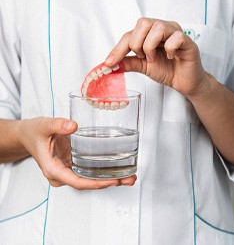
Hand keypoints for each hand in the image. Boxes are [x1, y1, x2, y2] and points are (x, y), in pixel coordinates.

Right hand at [18, 117, 136, 188]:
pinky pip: (89, 171)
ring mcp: (68, 170)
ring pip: (90, 179)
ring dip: (110, 178)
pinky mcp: (72, 164)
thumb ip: (57, 125)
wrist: (28, 136)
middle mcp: (62, 174)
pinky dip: (103, 171)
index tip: (112, 181)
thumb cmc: (34, 133)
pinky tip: (117, 168)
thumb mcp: (44, 126)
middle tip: (129, 179)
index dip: (96, 183)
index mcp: (53, 169)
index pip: (77, 181)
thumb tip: (73, 126)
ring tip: (129, 176)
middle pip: (88, 183)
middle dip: (109, 183)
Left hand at [105, 17, 208, 96]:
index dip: (118, 48)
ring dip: (151, 47)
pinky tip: (170, 56)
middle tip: (143, 57)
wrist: (184, 82)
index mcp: (150, 34)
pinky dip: (169, 49)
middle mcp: (162, 29)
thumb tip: (111, 64)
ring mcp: (175, 33)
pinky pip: (176, 37)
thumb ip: (129, 63)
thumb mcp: (143, 67)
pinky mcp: (187, 41)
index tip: (109, 63)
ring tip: (154, 58)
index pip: (130, 34)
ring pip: (158, 27)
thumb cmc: (167, 70)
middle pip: (142, 23)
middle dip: (137, 44)